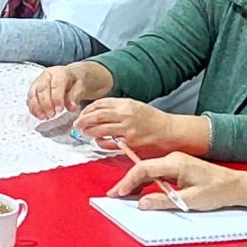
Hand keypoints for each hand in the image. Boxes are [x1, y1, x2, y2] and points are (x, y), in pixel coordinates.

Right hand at [27, 61, 109, 120]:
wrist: (72, 77)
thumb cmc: (76, 82)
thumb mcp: (80, 87)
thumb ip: (75, 96)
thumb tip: (70, 108)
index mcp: (60, 72)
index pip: (55, 85)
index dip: (56, 98)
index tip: (60, 110)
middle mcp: (47, 75)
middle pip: (41, 89)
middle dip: (45, 104)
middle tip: (51, 115)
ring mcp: (38, 81)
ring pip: (33, 94)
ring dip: (37, 107)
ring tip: (44, 117)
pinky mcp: (34, 88)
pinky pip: (30, 99)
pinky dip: (33, 108)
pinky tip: (39, 116)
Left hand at [74, 97, 196, 157]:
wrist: (170, 132)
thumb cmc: (153, 120)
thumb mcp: (136, 107)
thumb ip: (118, 108)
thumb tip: (99, 112)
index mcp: (126, 104)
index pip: (100, 104)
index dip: (87, 109)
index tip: (82, 114)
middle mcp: (125, 115)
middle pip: (96, 116)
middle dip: (83, 120)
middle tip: (77, 125)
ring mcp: (127, 129)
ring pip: (99, 129)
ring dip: (88, 131)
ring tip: (85, 132)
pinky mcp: (129, 143)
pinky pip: (108, 143)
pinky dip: (100, 142)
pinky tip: (98, 141)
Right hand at [108, 151, 246, 211]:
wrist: (234, 186)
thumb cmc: (217, 190)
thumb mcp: (190, 200)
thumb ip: (163, 201)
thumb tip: (143, 203)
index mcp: (176, 162)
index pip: (144, 168)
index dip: (128, 180)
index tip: (118, 192)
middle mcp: (173, 159)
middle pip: (143, 169)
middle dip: (127, 183)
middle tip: (115, 195)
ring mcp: (175, 162)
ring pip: (148, 171)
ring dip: (136, 183)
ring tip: (125, 196)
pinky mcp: (177, 168)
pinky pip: (156, 173)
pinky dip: (146, 183)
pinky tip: (141, 193)